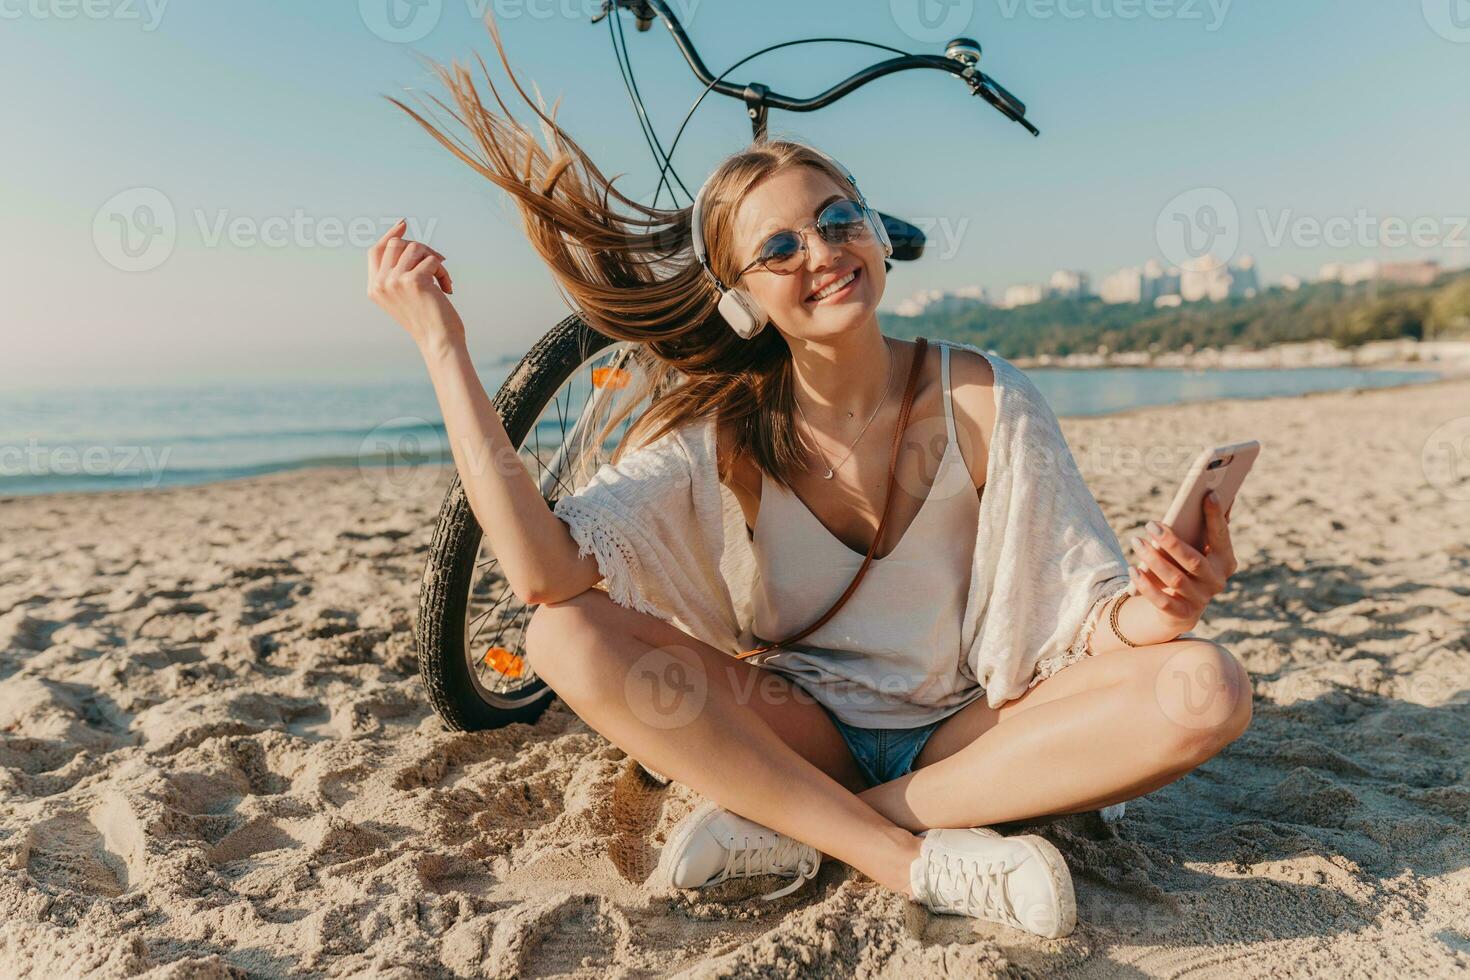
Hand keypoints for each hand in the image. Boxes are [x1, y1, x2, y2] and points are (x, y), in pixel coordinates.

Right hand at [367, 218, 463, 351]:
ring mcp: (395, 281)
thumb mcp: (405, 295)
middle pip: (397, 244)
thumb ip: (398, 272)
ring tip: (443, 280)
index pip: (376, 250)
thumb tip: (407, 240)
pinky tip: (447, 289)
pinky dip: (444, 272)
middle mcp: (381, 283)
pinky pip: (432, 260)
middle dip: (421, 248)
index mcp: (374, 287)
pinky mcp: (413, 280)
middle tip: (438, 261)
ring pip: (416, 248)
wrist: (438, 341)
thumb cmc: (427, 320)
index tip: (403, 224)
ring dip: (435, 261)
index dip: (389, 235)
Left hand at [1128, 490, 1237, 631]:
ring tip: (1136, 541)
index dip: (1216, 516)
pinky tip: (1132, 568)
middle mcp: (1217, 582)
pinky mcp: (1181, 615)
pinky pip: (1161, 600)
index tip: (1209, 494)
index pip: (1221, 536)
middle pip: (1193, 561)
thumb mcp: (1198, 548)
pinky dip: (1145, 584)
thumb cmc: (1189, 566)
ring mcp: (1200, 600)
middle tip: (1150, 524)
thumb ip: (1206, 526)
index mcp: (1226, 561)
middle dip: (1171, 542)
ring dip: (1153, 559)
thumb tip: (1215, 492)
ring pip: (1174, 579)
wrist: (1181, 608)